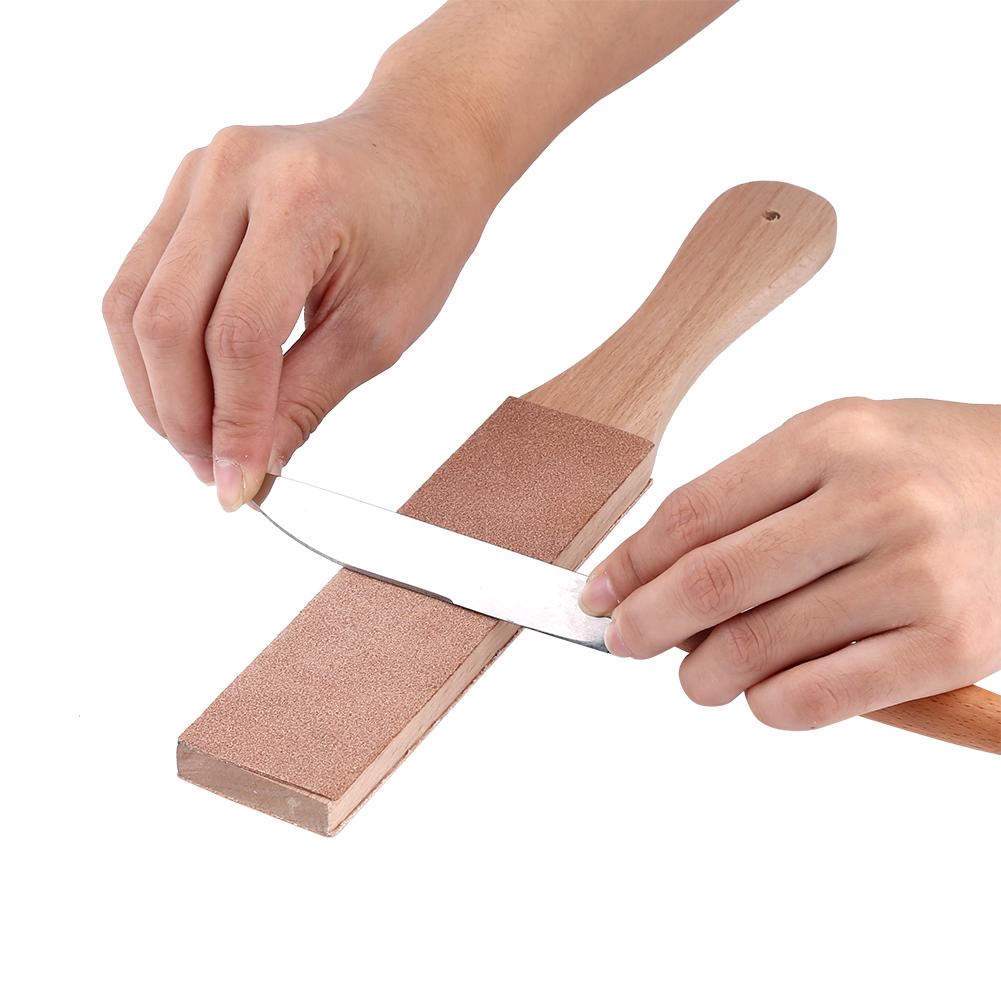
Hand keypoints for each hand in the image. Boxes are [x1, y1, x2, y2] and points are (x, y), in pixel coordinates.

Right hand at [104, 103, 493, 508]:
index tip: (238, 487)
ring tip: (196, 441)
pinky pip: (140, 281)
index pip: (239, 336)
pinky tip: (186, 391)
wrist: (419, 151)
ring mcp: (198, 173)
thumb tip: (252, 469)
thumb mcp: (381, 329)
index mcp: (300, 201)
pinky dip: (154, 348)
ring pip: (132, 303)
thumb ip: (308, 399)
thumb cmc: (420, 231)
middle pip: (166, 321)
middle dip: (183, 416)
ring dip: (154, 389)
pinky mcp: (183, 189)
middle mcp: (233, 172)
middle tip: (213, 472)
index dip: (232, 424)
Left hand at [580, 398, 1000, 727]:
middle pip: (715, 582)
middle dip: (645, 624)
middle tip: (623, 642)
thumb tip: (644, 574)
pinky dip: (766, 707)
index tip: (598, 594)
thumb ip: (742, 502)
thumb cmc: (916, 468)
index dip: (631, 563)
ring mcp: (919, 577)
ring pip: (757, 651)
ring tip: (701, 674)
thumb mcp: (828, 447)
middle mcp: (876, 502)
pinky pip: (817, 700)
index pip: (694, 514)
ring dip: (702, 676)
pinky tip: (762, 694)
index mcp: (831, 439)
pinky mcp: (952, 647)